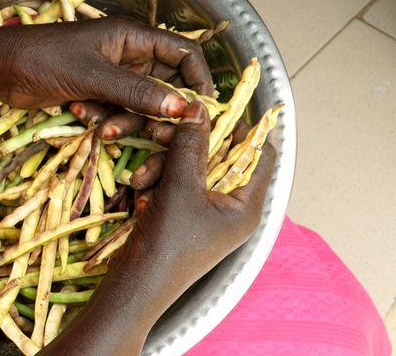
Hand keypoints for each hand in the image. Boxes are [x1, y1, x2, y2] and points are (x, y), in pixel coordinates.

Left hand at [0, 15, 213, 118]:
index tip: (202, 111)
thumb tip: (182, 109)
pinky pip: (118, 113)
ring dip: (127, 121)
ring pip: (142, 107)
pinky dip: (106, 120)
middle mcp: (129, 55)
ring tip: (101, 127)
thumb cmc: (42, 58)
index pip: (185, 53)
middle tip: (154, 134)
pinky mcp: (97, 95)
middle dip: (160, 112)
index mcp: (133, 37)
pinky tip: (81, 114)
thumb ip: (137, 93)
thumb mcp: (92, 76)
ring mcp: (113, 77)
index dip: (199, 80)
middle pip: (167, 87)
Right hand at [119, 102, 275, 297]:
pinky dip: (157, 184)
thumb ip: (190, 144)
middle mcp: (232, 209)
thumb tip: (199, 107)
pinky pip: (175, 186)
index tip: (211, 112)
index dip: (241, 129)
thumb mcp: (179, 187)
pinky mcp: (183, 218)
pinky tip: (140, 193)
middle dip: (187, 146)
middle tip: (162, 132)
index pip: (260, 155)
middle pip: (219, 158)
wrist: (135, 286)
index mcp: (246, 206)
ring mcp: (207, 215)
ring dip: (164, 166)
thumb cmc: (167, 243)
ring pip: (191, 170)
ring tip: (141, 178)